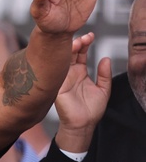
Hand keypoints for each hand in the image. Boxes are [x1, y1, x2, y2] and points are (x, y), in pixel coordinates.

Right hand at [54, 32, 111, 151]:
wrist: (83, 124)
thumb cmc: (91, 110)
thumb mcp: (103, 89)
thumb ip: (104, 74)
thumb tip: (106, 59)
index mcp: (80, 73)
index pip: (80, 54)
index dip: (85, 44)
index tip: (91, 36)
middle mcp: (69, 74)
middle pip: (69, 53)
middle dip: (76, 43)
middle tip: (84, 38)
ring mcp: (61, 79)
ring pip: (61, 60)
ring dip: (67, 50)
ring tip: (77, 42)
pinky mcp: (56, 86)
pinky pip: (55, 71)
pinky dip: (58, 61)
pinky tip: (64, 53)